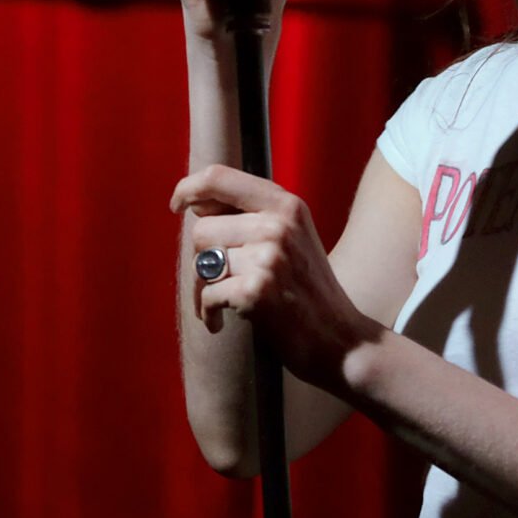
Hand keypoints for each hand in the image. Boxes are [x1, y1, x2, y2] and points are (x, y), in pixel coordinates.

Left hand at [171, 164, 377, 388]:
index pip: (219, 178)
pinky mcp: (258, 290)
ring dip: (202, 289)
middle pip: (202, 229)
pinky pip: (208, 294)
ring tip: (222, 304)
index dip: (188, 189)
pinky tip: (220, 322)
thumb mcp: (292, 237)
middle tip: (221, 282)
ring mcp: (270, 256)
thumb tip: (194, 202)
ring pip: (201, 263)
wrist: (341, 339)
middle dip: (201, 259)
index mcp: (286, 204)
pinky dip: (208, 314)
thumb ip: (251, 215)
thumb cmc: (307, 291)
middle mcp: (279, 224)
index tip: (177, 206)